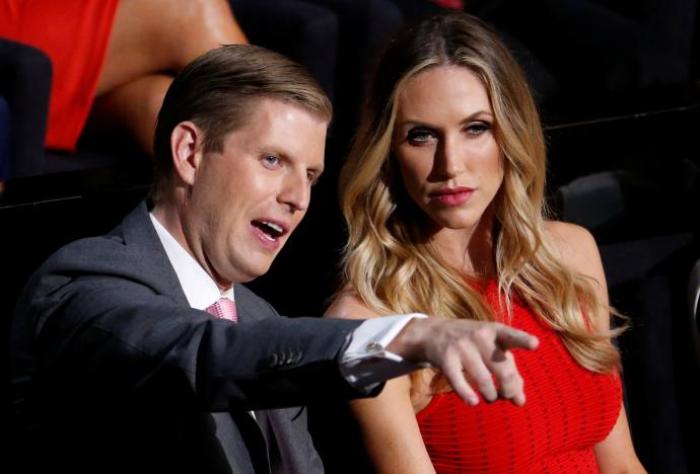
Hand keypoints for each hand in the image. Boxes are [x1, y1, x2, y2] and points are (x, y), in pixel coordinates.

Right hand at [388, 318, 538, 405]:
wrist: (434, 332)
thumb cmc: (472, 343)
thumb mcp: (491, 347)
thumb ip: (510, 370)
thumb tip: (520, 401)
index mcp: (495, 331)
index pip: (511, 335)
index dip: (523, 340)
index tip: (535, 344)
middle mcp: (479, 337)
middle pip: (503, 369)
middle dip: (509, 389)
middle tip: (507, 396)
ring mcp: (462, 347)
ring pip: (484, 380)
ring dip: (491, 396)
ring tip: (491, 398)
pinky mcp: (446, 359)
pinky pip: (459, 382)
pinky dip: (467, 395)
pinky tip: (474, 402)